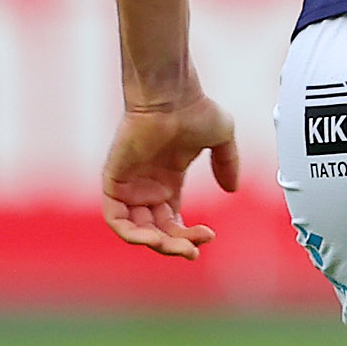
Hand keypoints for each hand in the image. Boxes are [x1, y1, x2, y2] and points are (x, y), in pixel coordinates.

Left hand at [101, 92, 240, 258]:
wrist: (172, 95)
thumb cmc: (195, 108)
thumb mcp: (221, 139)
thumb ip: (227, 164)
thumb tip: (232, 190)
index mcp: (168, 180)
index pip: (173, 220)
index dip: (190, 234)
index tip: (210, 236)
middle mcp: (147, 187)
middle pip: (158, 231)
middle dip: (177, 244)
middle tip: (194, 250)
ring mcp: (130, 186)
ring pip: (137, 230)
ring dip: (157, 245)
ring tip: (178, 248)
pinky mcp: (114, 182)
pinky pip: (117, 219)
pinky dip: (132, 235)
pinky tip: (155, 239)